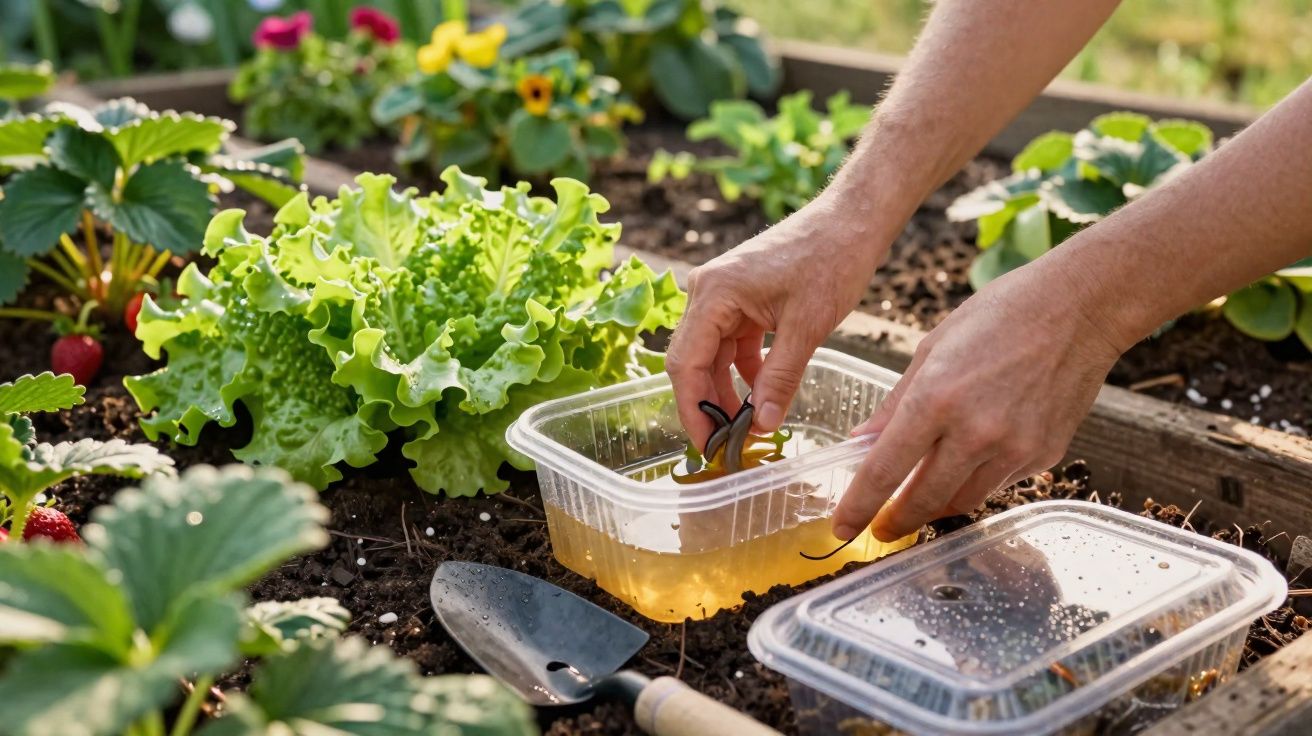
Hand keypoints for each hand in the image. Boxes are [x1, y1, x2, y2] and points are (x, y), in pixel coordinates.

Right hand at [666, 195, 892, 449]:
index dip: (693, 411)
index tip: (708, 447)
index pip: (685, 364)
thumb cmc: (832, 259)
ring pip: (711, 357)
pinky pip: (732, 344)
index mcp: (713, 293)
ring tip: (748, 427)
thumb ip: (780, 378)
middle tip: (728, 446)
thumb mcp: (807, 327)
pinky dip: (744, 372)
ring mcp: (722, 295)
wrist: (853, 220)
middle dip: (708, 406)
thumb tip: (763, 426)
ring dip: (726, 392)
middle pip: (692, 362)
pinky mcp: (741, 299)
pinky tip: (762, 397)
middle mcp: (707, 292)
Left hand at [831, 256, 1125, 541]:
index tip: (843, 528)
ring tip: (919, 501)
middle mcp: (975, 431)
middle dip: (897, 520)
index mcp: (936, 399)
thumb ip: (894, 404)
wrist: (1080, 308)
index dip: (859, 507)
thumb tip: (862, 441)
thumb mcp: (932, 348)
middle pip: (923, 499)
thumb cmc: (1000, 315)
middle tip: (882, 528)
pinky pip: (998, 483)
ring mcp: (1014, 448)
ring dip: (936, 506)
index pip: (884, 470)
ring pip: (963, 501)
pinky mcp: (1043, 455)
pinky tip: (971, 462)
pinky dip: (977, 480)